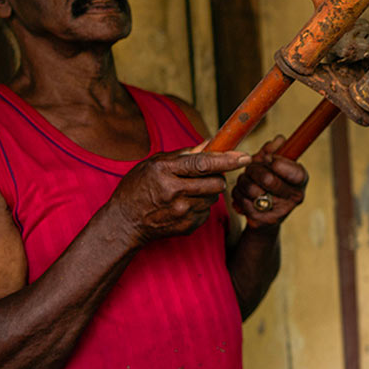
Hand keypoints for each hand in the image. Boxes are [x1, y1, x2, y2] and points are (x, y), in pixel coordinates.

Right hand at [109, 143, 251, 243]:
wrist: (124, 222)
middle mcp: (174, 192)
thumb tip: (212, 142)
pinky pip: (207, 211)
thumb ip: (185, 154)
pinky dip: (201, 206)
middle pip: (216, 183)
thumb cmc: (138, 187)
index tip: (245, 157)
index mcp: (164, 171)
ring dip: (208, 192)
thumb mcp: (155, 164)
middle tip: (206, 176)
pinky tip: (183, 205)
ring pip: (214, 197)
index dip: (227, 160)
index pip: (203, 164)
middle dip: (217, 177)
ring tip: (188, 191)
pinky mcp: (188, 226)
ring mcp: (182, 212)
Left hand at [231, 135, 308, 228]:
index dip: (275, 162)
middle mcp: (295, 197)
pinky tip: (243, 193)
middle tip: (251, 169)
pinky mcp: (262, 220)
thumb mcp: (273, 163)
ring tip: (246, 181)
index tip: (267, 159)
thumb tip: (279, 140)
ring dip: (243, 181)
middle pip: (267, 179)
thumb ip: (274, 149)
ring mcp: (280, 211)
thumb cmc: (270, 182)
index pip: (291, 170)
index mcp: (301, 179)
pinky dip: (238, 193)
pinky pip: (242, 200)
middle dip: (253, 170)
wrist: (266, 216)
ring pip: (252, 189)